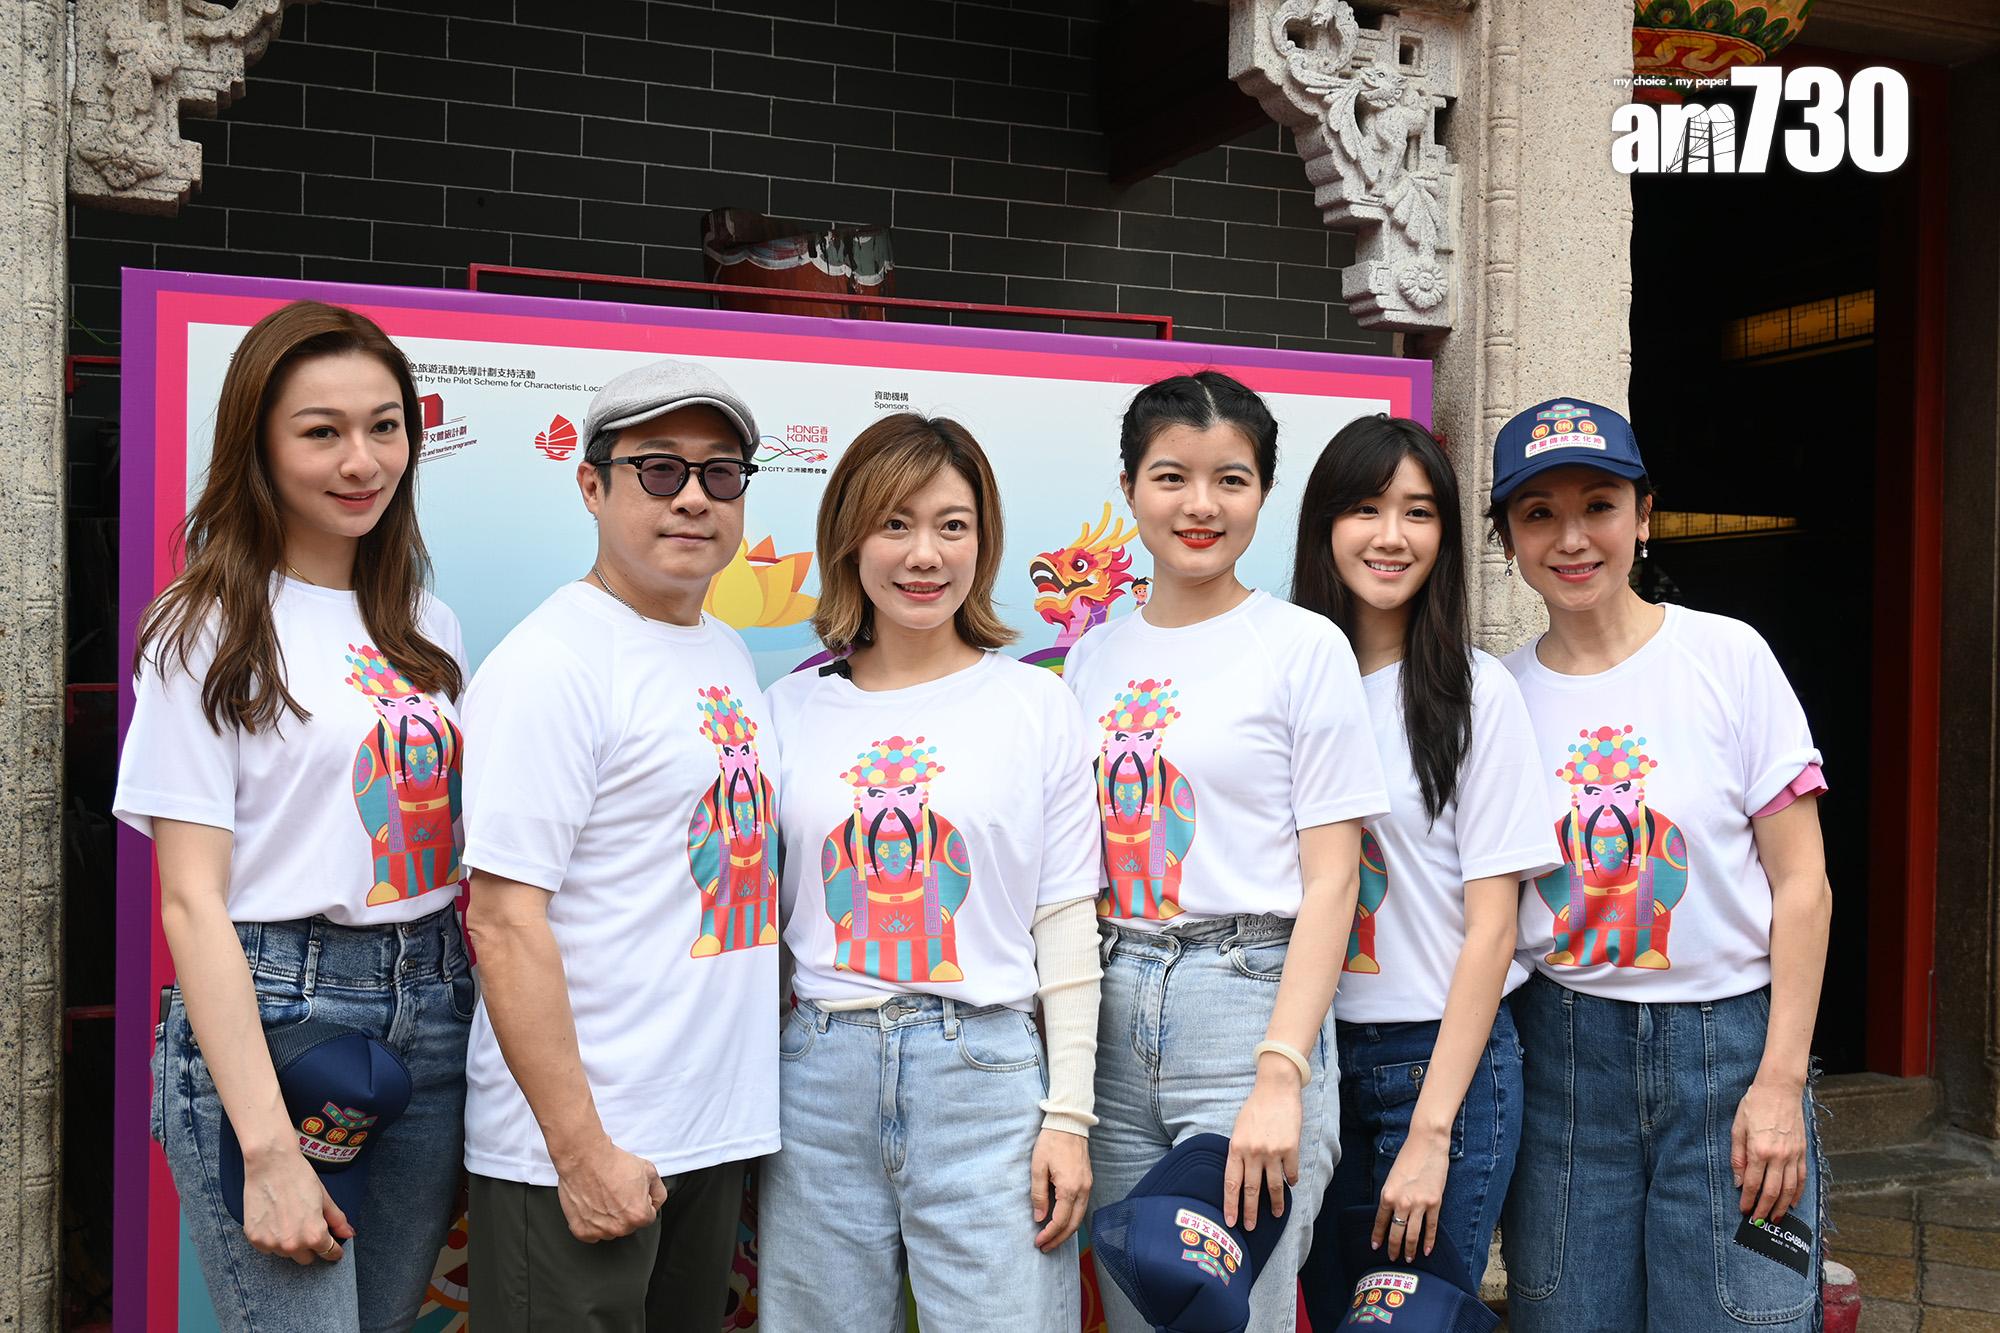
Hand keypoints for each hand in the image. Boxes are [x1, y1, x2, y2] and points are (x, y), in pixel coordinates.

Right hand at [240, 1145, 354, 1264]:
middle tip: (308, 1227)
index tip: (334, 1248)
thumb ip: (337, 1220)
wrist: (270, 1164)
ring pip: (286, 1254)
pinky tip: (274, 1219)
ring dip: (289, 1243)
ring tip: (289, 1218)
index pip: (328, 1253)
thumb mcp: (324, 1198)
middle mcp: (291, 1245)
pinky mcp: (254, 1239)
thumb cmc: (299, 1177)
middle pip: (306, 1258)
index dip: (333, 1250)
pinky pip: (268, 1247)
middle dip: (310, 1246)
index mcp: (314, 1235)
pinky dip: (272, 1238)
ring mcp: (271, 1243)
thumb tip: (348, 1234)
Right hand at [554, 1136, 666, 1242]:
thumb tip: (655, 1204)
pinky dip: (590, 1223)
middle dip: (625, 1211)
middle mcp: (619, 1228)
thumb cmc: (614, 1163)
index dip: (641, 1201)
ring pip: (609, 1230)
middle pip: (628, 1225)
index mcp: (638, 1216)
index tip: (630, 1191)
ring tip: (602, 1197)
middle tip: (615, 1192)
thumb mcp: (649, 1171)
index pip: (648, 1216)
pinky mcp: (581, 1231)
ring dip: (608, 1219)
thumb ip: (658, 1193)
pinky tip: (591, 1205)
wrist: (585, 1158)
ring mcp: (599, 1232)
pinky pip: (590, 1233)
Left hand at [1030, 1128, 1091, 1251]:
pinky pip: (1082, 1207)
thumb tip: (1039, 1217)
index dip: (1049, 1234)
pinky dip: (1073, 1219)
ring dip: (1067, 1231)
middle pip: (1073, 1224)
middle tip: (1045, 1247)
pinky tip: (1063, 1221)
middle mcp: (1083, 1190)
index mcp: (1069, 1188)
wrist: (1069, 1122)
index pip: (1060, 1221)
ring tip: (1053, 1239)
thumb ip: (1038, 1194)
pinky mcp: (1088, 1181)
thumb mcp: (1038, 1167)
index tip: (1038, 1242)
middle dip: (1059, 1239)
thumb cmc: (1051, 1142)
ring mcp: (1088, 1185)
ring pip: (1080, 1217)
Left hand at [1224, 1059, 1302, 1230]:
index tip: (1230, 1221)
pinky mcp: (1290, 1148)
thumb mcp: (1239, 1129)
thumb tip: (1240, 1176)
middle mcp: (1253, 1152)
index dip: (1230, 1204)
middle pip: (1251, 1189)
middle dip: (1250, 1212)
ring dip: (1276, 1203)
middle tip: (1250, 1228)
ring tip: (1277, 1214)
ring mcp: (1273, 1151)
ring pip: (1274, 1186)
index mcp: (1236, 1147)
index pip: (1231, 1183)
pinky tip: (1290, 1186)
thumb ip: (1238, 1151)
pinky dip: (1291, 1181)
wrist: (1276, 1088)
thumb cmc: (1255, 1107)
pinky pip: (1291, 1173)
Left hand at [1373, 1125, 1448, 1260]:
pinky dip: (1429, 1241)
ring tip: (1408, 1259)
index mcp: (1388, 1194)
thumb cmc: (1408, 1158)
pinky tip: (1426, 1251)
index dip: (1377, 1236)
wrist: (1427, 1144)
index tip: (1375, 1247)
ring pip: (1413, 1234)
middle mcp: (1402, 1202)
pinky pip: (1431, 1228)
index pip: (1380, 1222)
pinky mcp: (1435, 1203)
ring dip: (1409, 1249)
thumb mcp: (1392, 1178)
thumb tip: (1390, 1215)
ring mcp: (1420, 1204)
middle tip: (1392, 1259)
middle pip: (1396, 1232)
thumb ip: (1391, 1197)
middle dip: (1393, 1248)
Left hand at [1732, 1077, 1806, 1221]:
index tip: (1743, 1211)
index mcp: (1759, 1150)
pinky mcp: (1803, 1151)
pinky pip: (1801, 1177)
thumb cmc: (1754, 1105)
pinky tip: (1792, 1202)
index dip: (1747, 1200)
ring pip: (1789, 1189)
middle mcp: (1778, 1156)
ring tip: (1775, 1218)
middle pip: (1772, 1191)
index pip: (1752, 1183)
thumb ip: (1737, 1156)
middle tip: (1758, 1222)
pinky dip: (1798, 1193)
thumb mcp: (1738, 1128)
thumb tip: (1737, 1181)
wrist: (1780, 1089)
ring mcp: (1793, 1155)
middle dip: (1764, 1209)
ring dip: (1781, 1206)